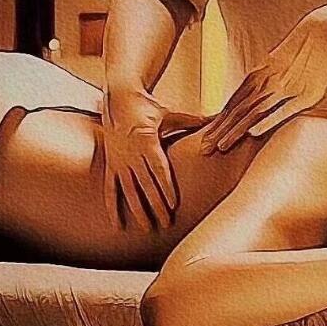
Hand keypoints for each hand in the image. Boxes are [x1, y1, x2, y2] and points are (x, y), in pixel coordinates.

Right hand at [102, 90, 210, 230]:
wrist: (118, 97)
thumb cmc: (146, 106)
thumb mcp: (168, 114)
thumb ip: (191, 121)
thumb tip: (215, 119)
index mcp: (146, 141)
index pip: (158, 169)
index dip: (166, 188)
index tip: (173, 205)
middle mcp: (131, 154)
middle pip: (146, 184)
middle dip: (156, 205)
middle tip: (167, 223)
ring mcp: (119, 161)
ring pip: (129, 190)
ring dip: (138, 210)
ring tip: (148, 228)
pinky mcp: (111, 164)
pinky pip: (110, 189)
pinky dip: (113, 207)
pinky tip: (118, 225)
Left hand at [201, 7, 326, 152]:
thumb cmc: (306, 48)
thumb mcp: (280, 61)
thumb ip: (266, 77)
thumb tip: (253, 91)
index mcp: (260, 74)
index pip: (234, 102)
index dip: (219, 121)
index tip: (205, 137)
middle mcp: (267, 81)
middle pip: (238, 109)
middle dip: (220, 130)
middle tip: (204, 148)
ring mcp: (285, 87)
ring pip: (255, 112)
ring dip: (237, 130)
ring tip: (222, 146)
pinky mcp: (305, 94)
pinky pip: (283, 110)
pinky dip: (267, 121)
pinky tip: (253, 134)